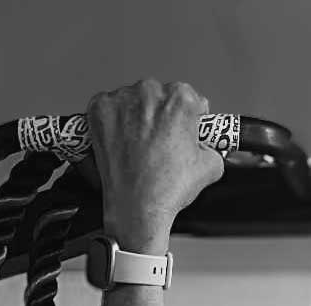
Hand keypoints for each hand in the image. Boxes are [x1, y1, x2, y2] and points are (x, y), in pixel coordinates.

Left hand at [85, 79, 224, 247]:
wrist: (136, 207)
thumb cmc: (167, 188)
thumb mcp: (211, 168)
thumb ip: (212, 147)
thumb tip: (206, 145)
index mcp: (180, 100)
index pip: (190, 97)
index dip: (189, 117)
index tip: (183, 129)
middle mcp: (150, 92)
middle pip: (160, 96)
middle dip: (162, 115)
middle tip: (162, 142)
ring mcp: (121, 99)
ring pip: (134, 100)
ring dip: (138, 116)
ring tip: (141, 145)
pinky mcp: (99, 110)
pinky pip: (110, 108)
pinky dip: (116, 121)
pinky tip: (124, 142)